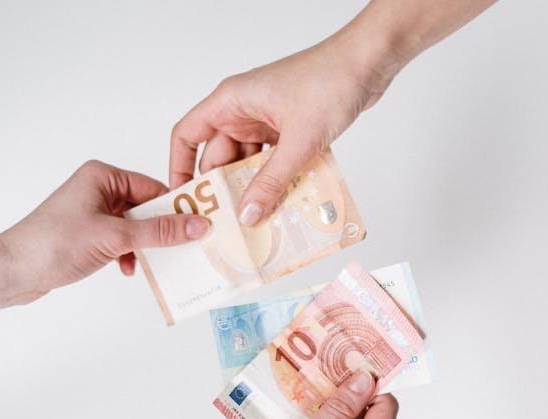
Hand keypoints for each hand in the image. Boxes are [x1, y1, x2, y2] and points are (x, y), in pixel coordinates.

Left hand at [0, 160, 209, 301]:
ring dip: (145, 246)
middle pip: (147, 208)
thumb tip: (198, 225)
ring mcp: (93, 212)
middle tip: (186, 247)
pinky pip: (122, 240)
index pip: (154, 188)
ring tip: (152, 261)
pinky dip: (129, 254)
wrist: (13, 271)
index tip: (200, 226)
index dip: (177, 208)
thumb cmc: (54, 244)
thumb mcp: (115, 236)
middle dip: (162, 230)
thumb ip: (160, 231)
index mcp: (103, 176)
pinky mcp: (88, 234)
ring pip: (136, 227)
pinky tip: (127, 268)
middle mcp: (98, 189)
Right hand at [169, 34, 395, 225]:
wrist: (367, 64)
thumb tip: (248, 213)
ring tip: (258, 220)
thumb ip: (272, 180)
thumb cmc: (329, 83)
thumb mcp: (298, 141)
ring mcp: (267, 119)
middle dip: (226, 189)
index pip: (188, 135)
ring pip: (250, 162)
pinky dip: (278, 179)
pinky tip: (283, 202)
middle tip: (229, 224)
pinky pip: (274, 160)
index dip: (180, 168)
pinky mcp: (289, 128)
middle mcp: (243, 110)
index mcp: (231, 102)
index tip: (184, 199)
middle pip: (221, 156)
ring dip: (255, 187)